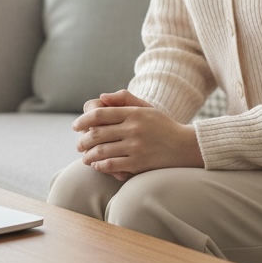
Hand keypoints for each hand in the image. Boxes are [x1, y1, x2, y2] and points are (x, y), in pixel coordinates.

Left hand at [73, 90, 203, 179]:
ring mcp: (135, 147)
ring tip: (85, 157)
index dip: (83, 120)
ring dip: (88, 155)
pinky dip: (100, 166)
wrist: (185, 146)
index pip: (100, 114)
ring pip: (101, 151)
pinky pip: (112, 165)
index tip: (75, 126)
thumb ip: (124, 99)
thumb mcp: (146, 107)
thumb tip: (101, 97)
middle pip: (97, 133)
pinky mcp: (139, 163)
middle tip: (78, 145)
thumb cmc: (163, 126)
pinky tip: (97, 166)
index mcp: (133, 113)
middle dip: (83, 141)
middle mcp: (133, 129)